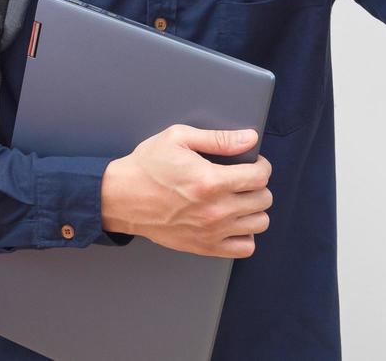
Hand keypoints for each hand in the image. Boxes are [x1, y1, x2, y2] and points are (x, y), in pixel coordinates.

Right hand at [101, 125, 272, 257]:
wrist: (122, 198)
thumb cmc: (147, 166)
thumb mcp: (179, 138)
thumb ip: (218, 139)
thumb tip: (249, 139)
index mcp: (211, 181)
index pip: (260, 176)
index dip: (262, 166)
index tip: (254, 163)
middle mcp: (215, 210)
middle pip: (263, 200)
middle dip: (258, 185)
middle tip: (243, 179)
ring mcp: (211, 232)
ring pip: (259, 224)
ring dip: (254, 209)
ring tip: (239, 199)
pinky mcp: (204, 247)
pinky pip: (244, 248)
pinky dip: (245, 235)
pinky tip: (233, 221)